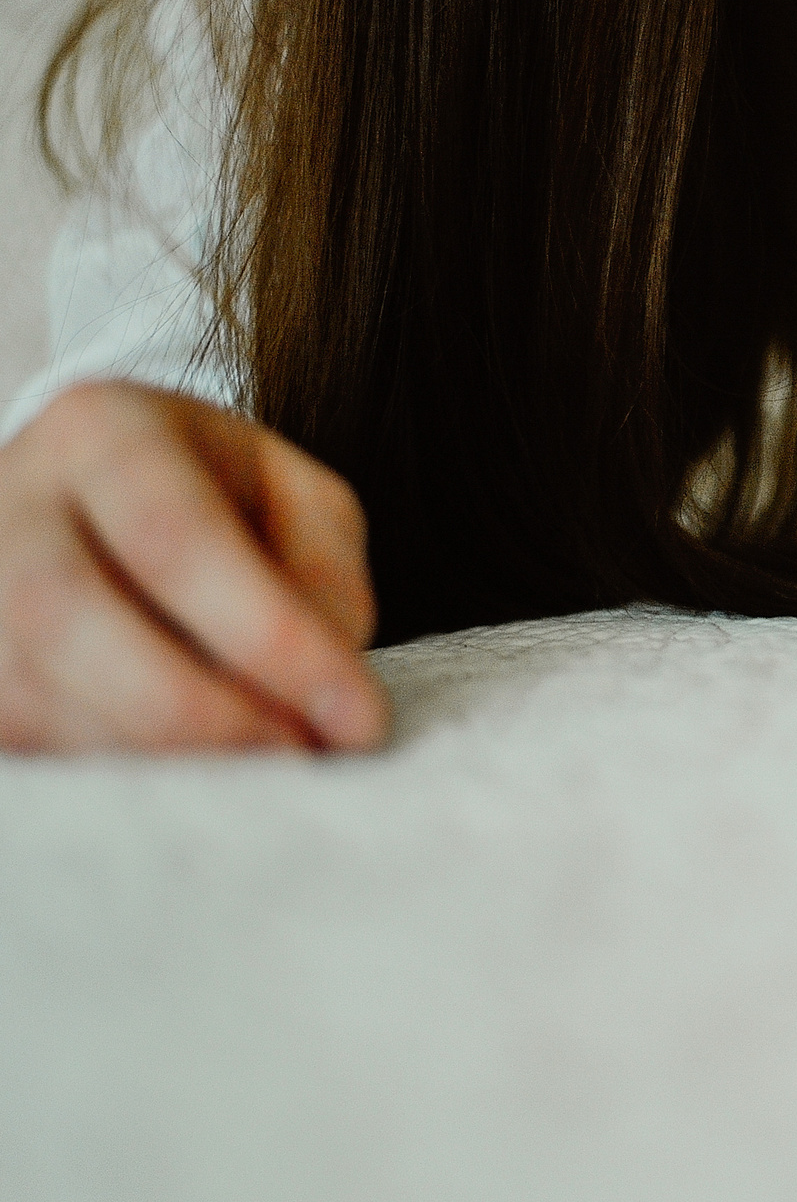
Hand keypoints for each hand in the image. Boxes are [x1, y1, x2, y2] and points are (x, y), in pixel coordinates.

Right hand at [0, 382, 388, 753]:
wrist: (100, 495)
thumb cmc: (220, 498)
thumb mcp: (299, 500)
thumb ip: (325, 574)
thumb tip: (324, 680)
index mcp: (101, 431)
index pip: (175, 539)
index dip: (270, 639)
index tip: (356, 718)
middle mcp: (7, 501)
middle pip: (68, 618)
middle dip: (201, 711)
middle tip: (300, 754)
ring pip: (31, 691)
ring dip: (159, 754)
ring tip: (259, 766)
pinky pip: (17, 736)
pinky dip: (112, 767)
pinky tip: (186, 770)